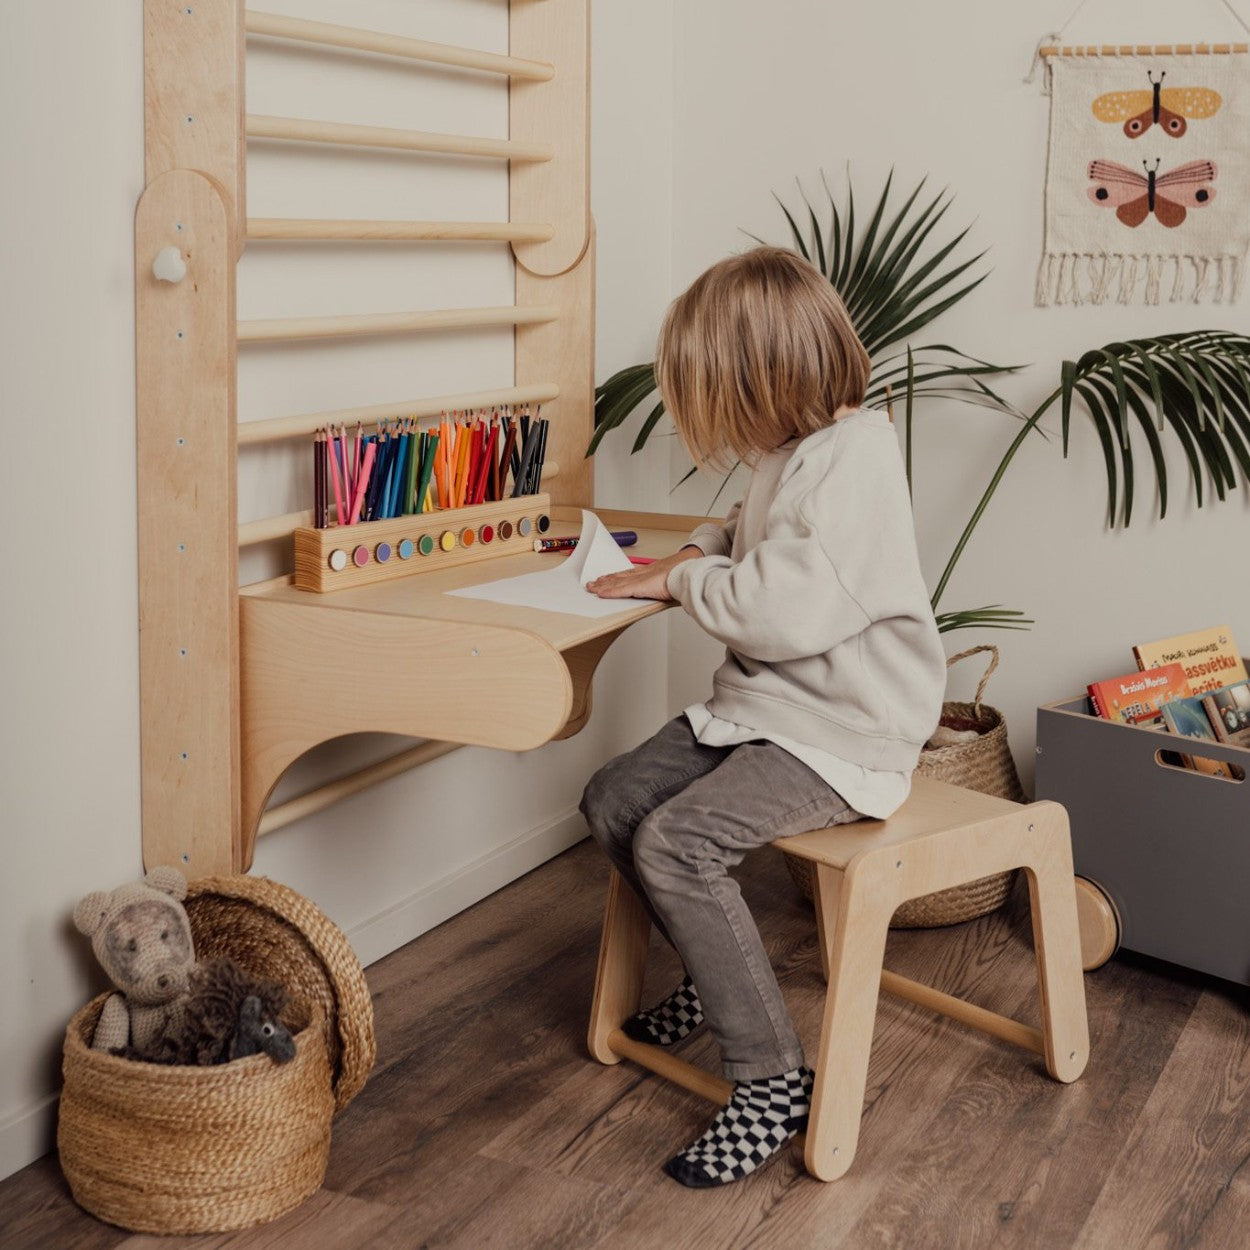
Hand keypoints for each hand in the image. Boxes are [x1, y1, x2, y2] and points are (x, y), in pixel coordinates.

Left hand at [586, 545, 701, 600]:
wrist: (687, 572)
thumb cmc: (685, 575)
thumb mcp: (674, 580)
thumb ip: (670, 585)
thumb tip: (673, 590)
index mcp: (651, 571)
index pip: (630, 574)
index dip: (618, 576)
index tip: (609, 576)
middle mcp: (643, 573)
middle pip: (620, 576)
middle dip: (606, 580)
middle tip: (594, 582)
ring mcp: (640, 579)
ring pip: (617, 582)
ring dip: (603, 585)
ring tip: (592, 586)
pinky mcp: (638, 586)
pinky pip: (619, 590)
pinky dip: (609, 592)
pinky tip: (600, 593)